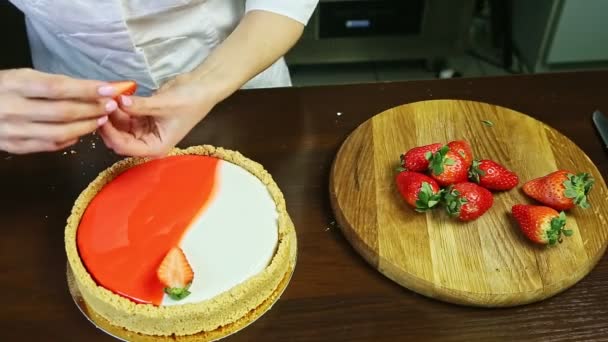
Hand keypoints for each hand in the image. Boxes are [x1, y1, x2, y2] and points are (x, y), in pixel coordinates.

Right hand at [0, 68, 117, 153]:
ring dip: (86, 127)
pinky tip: (80, 133)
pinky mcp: (14, 147)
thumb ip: (52, 83)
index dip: (86, 89)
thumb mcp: (21, 77)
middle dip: (92, 109)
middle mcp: (13, 109)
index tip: (110, 88)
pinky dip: (69, 139)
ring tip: (101, 119)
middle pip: (62, 112)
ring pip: (60, 133)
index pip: (57, 87)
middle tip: (110, 105)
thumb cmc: (2, 89)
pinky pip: (49, 145)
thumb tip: (91, 88)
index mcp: (14, 84)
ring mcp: (13, 131)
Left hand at [99, 74, 216, 157]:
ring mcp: (144, 129)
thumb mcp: (164, 104)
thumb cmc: (189, 101)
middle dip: (108, 124)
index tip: (101, 116)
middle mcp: (148, 141)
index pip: (125, 147)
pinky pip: (124, 115)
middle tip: (98, 105)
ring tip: (105, 96)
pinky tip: (113, 95)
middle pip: (118, 139)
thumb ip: (139, 106)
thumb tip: (117, 102)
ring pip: (119, 126)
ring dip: (111, 113)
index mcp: (155, 147)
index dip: (111, 134)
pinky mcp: (142, 117)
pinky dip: (118, 106)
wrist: (202, 87)